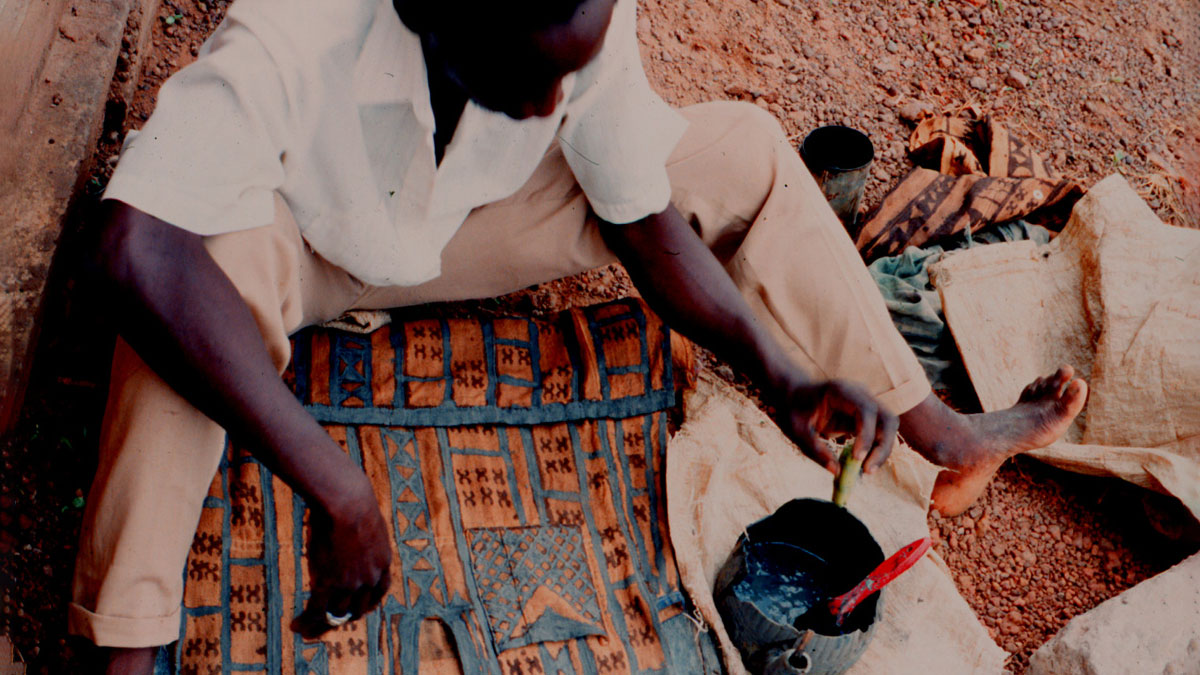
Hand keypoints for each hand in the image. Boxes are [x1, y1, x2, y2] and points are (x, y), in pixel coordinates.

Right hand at [290, 481, 391, 638]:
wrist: (347, 503)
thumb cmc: (353, 503)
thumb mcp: (366, 523)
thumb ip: (363, 536)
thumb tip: (352, 529)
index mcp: (382, 562)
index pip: (378, 593)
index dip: (367, 603)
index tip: (356, 607)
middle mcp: (369, 578)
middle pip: (358, 609)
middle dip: (343, 617)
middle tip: (329, 620)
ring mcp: (350, 584)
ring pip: (336, 614)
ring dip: (320, 624)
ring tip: (306, 628)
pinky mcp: (329, 584)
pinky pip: (317, 610)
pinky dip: (307, 621)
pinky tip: (297, 625)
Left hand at [771, 377, 898, 475]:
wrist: (793, 396)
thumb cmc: (793, 410)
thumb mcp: (796, 431)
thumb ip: (815, 449)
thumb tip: (837, 472)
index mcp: (841, 391)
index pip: (866, 410)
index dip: (867, 435)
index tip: (857, 458)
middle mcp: (860, 395)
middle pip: (888, 418)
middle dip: (883, 446)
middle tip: (867, 471)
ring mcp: (866, 404)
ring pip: (889, 427)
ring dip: (882, 451)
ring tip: (865, 471)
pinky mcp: (866, 417)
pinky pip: (880, 434)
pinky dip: (875, 450)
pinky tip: (862, 466)